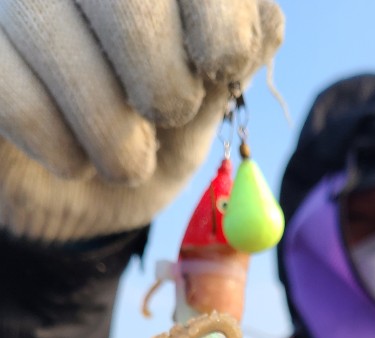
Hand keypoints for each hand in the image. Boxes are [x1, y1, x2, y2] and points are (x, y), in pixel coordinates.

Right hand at [0, 0, 283, 240]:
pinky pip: (12, 94)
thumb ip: (236, 56)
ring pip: (50, 30)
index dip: (217, 19)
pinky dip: (60, 149)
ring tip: (127, 160)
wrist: (83, 195)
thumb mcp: (206, 102)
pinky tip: (73, 161)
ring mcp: (15, 6)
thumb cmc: (151, 133)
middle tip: (167, 116)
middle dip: (162, 80)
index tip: (219, 66)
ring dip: (112, 134)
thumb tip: (264, 24)